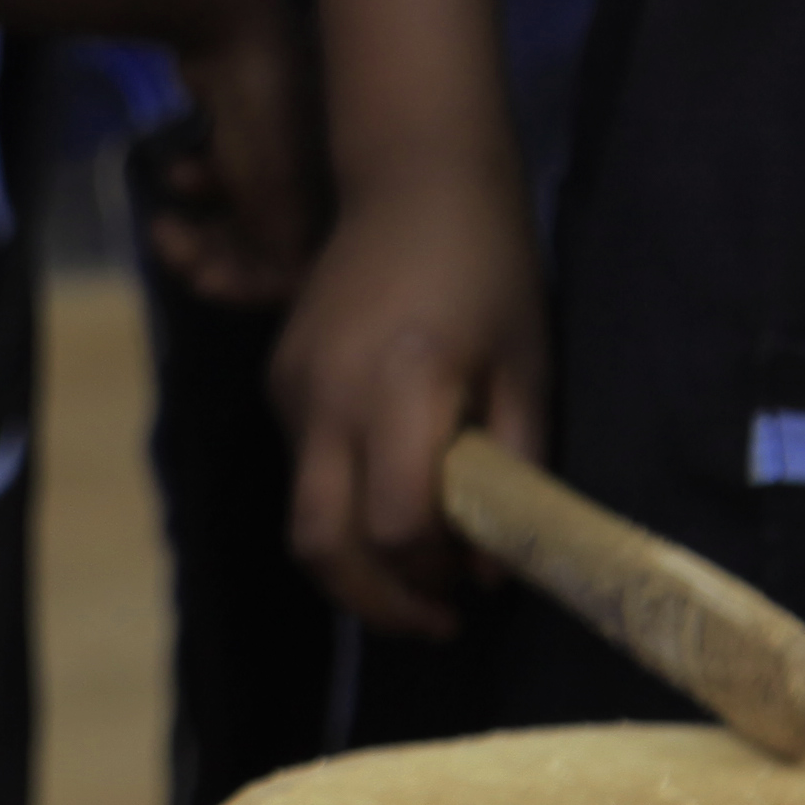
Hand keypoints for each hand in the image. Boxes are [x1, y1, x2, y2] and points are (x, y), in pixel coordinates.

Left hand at [140, 0, 318, 309]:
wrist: (226, 19)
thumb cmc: (265, 117)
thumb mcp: (278, 202)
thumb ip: (287, 259)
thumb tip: (289, 292)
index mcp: (352, 195)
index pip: (311, 267)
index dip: (259, 285)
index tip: (211, 285)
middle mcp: (331, 177)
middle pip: (273, 244)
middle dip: (221, 259)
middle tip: (181, 261)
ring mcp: (292, 148)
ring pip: (243, 213)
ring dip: (201, 229)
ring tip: (163, 229)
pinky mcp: (253, 124)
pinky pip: (228, 175)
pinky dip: (201, 182)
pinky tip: (180, 173)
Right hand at [269, 146, 544, 636]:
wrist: (412, 181)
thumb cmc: (490, 269)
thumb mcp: (528, 367)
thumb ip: (514, 467)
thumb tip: (489, 566)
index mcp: (404, 386)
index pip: (394, 523)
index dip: (433, 572)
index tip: (475, 586)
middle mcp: (328, 395)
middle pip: (322, 543)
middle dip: (375, 603)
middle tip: (434, 622)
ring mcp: (291, 387)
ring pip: (302, 515)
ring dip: (356, 561)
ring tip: (418, 574)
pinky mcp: (276, 379)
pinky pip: (302, 468)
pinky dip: (342, 505)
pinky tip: (391, 495)